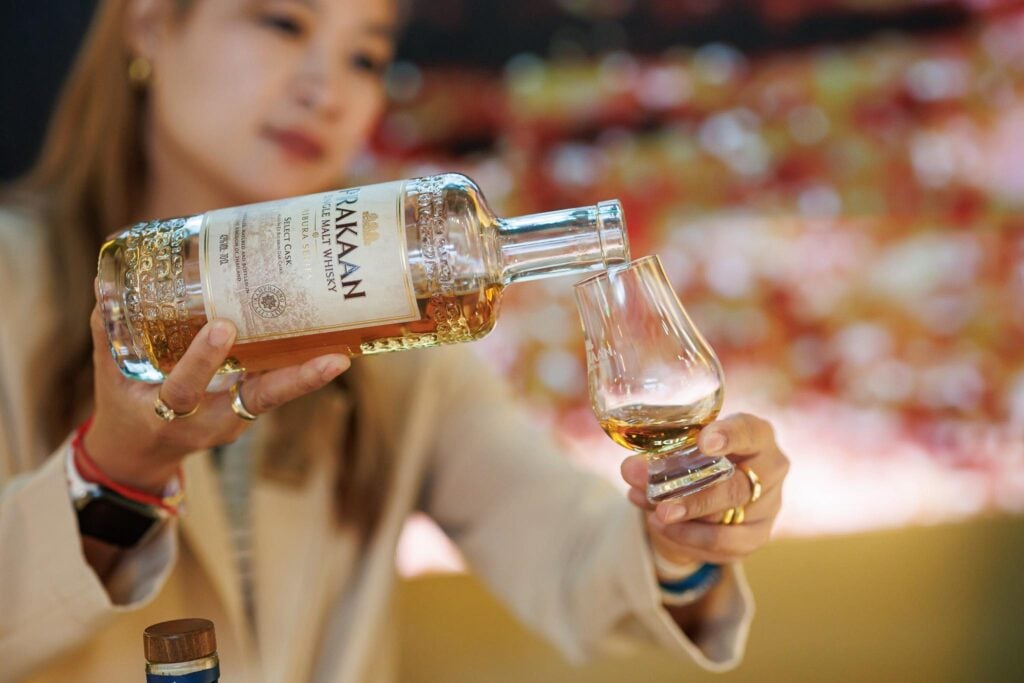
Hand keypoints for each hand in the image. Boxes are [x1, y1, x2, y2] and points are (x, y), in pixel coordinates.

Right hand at [83, 305, 349, 492]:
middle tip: (330, 359)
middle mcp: (210, 423)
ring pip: (276, 397)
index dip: (203, 361)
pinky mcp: (249, 412)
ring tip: (342, 353)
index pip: (185, 388)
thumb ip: (109, 332)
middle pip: (257, 401)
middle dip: (292, 380)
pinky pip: (276, 390)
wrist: (142, 455)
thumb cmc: (125, 407)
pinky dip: (300, 370)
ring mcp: (235, 420)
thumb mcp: (111, 376)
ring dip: (309, 377)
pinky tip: (329, 346)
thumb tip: (107, 284)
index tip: (222, 328)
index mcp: (166, 415)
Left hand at [620, 413, 789, 566]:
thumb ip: (657, 458)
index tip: (704, 442)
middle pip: (737, 487)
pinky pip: (723, 545)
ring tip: (655, 516)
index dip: (730, 436)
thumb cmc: (698, 457)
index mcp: (757, 437)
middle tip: (660, 501)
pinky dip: (689, 538)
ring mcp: (768, 507)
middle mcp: (771, 470)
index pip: (750, 432)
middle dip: (694, 496)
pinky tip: (664, 528)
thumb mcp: (682, 449)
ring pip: (728, 519)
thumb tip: (630, 470)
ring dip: (687, 520)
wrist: (711, 491)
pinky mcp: (755, 537)